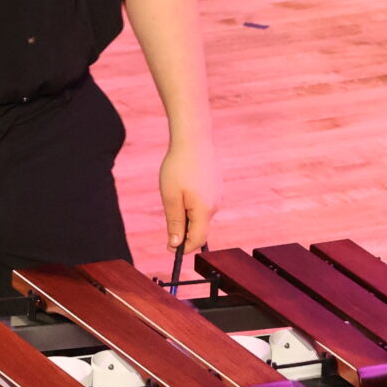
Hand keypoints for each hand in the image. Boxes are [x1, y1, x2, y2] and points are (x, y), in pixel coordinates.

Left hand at [158, 135, 219, 256]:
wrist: (194, 138)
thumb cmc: (179, 167)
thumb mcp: (171, 198)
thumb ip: (175, 223)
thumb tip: (175, 245)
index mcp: (205, 211)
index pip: (197, 240)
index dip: (183, 248)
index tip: (168, 246)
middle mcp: (216, 205)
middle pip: (200, 229)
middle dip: (184, 229)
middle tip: (168, 211)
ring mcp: (218, 194)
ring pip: (201, 215)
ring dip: (187, 213)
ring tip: (175, 192)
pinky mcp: (216, 185)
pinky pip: (204, 202)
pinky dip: (193, 202)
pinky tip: (184, 185)